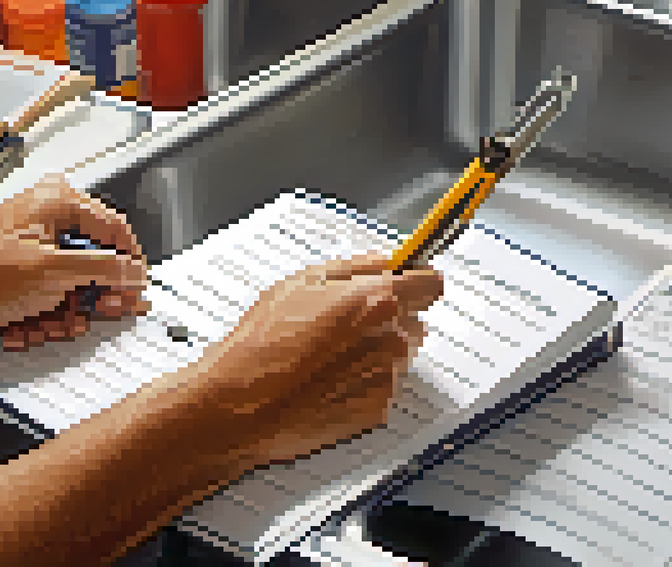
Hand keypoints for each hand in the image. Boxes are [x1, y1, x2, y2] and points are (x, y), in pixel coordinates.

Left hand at [0, 174, 149, 349]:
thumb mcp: (51, 272)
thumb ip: (103, 269)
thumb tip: (136, 271)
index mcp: (56, 202)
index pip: (116, 229)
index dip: (129, 264)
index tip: (135, 293)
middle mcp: (46, 219)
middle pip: (95, 261)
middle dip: (90, 297)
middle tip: (91, 315)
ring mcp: (32, 247)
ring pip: (72, 285)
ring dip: (63, 313)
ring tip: (44, 326)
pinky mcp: (19, 273)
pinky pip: (48, 296)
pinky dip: (42, 317)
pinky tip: (25, 329)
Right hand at [210, 254, 443, 467]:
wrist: (240, 405)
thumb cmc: (262, 343)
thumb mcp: (301, 282)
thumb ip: (355, 267)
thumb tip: (386, 261)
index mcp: (378, 300)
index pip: (431, 284)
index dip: (417, 281)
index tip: (406, 282)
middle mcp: (391, 339)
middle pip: (413, 320)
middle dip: (387, 317)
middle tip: (342, 324)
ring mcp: (386, 378)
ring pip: (397, 354)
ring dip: (374, 350)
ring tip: (326, 355)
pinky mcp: (376, 411)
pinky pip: (382, 386)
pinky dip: (362, 382)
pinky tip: (325, 381)